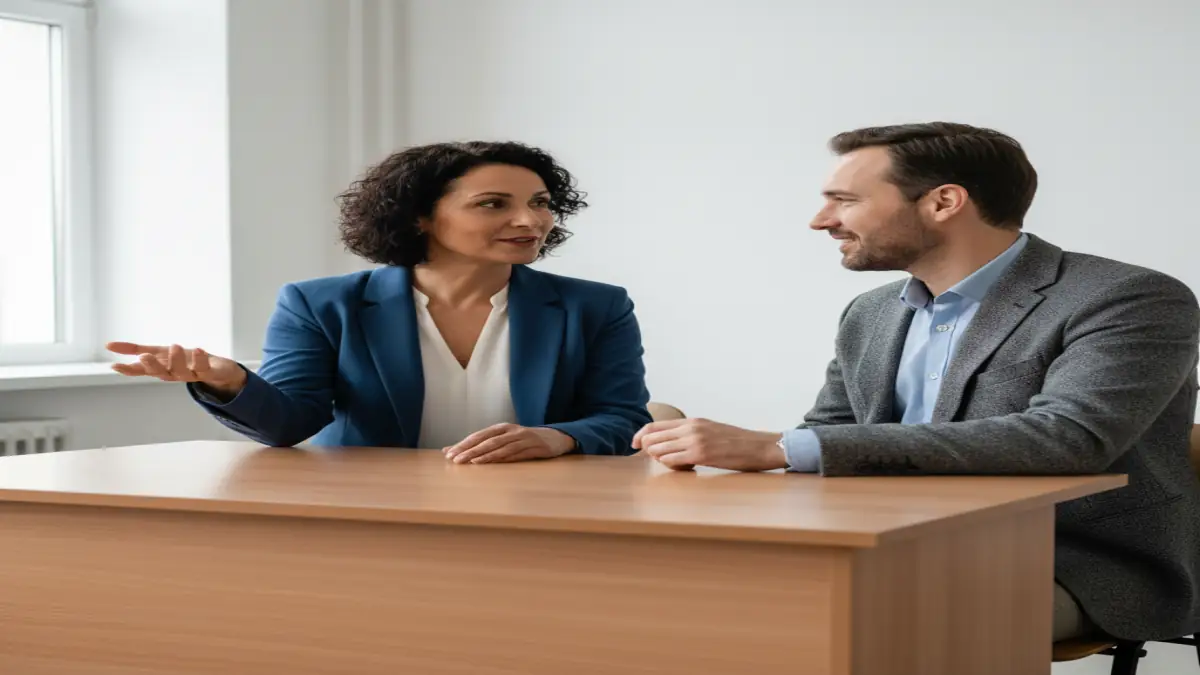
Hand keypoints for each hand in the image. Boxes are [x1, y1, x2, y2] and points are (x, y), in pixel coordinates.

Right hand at [106, 341, 247, 396]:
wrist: (218, 370)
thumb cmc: (184, 361)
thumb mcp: (158, 352)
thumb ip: (134, 350)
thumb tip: (108, 346)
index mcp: (160, 369)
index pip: (142, 371)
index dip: (128, 369)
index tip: (114, 365)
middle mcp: (173, 374)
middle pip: (161, 373)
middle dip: (153, 366)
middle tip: (144, 356)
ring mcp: (191, 374)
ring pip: (182, 372)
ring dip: (177, 360)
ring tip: (174, 346)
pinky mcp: (208, 372)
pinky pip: (204, 368)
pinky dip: (201, 360)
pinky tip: (198, 349)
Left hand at [443, 424, 576, 463]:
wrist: (556, 438)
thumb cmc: (526, 441)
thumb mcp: (506, 440)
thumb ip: (485, 445)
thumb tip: (454, 451)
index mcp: (502, 428)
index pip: (478, 435)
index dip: (463, 444)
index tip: (448, 454)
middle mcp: (511, 431)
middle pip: (486, 440)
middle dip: (469, 450)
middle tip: (454, 459)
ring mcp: (523, 438)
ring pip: (499, 446)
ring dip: (482, 455)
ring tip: (468, 462)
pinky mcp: (533, 447)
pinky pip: (515, 454)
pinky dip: (501, 458)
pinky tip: (491, 463)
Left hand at [632, 418, 786, 471]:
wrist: (759, 446)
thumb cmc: (737, 442)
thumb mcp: (710, 430)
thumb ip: (690, 434)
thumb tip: (671, 443)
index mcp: (692, 420)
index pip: (655, 425)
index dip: (640, 435)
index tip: (634, 444)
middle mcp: (690, 427)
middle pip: (652, 437)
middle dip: (646, 449)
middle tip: (651, 458)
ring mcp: (695, 440)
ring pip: (659, 449)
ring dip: (660, 459)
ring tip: (674, 463)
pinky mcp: (701, 454)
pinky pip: (672, 460)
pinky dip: (670, 465)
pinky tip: (683, 468)